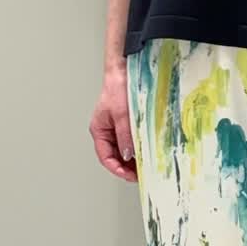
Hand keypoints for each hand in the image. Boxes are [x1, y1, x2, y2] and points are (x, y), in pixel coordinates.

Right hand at [90, 61, 137, 181]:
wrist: (125, 70)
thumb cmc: (117, 87)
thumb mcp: (121, 114)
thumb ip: (125, 136)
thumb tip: (129, 155)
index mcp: (99, 130)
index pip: (105, 157)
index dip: (117, 169)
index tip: (130, 175)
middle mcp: (107, 131)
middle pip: (115, 156)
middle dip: (127, 166)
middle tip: (141, 173)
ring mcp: (118, 128)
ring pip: (124, 150)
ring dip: (134, 158)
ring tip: (145, 164)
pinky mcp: (128, 123)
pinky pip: (132, 140)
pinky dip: (139, 147)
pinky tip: (147, 151)